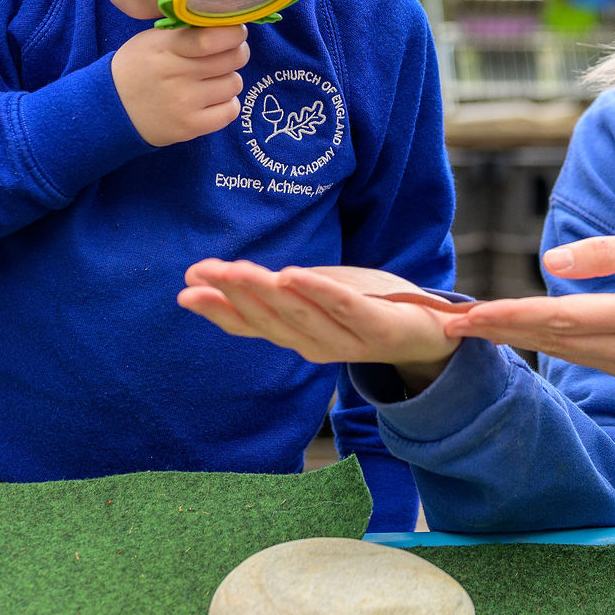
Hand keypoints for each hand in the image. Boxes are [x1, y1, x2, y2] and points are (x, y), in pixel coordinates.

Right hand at [112, 23, 249, 146]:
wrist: (111, 108)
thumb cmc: (139, 67)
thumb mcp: (153, 40)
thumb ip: (187, 31)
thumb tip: (227, 23)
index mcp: (166, 47)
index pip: (212, 37)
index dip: (234, 32)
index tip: (235, 32)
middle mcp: (177, 74)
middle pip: (234, 58)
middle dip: (235, 53)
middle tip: (223, 56)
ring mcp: (184, 103)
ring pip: (235, 83)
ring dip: (227, 79)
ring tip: (208, 80)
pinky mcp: (190, 127)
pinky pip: (231, 110)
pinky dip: (226, 104)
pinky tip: (210, 100)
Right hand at [178, 259, 462, 385]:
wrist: (429, 332)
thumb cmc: (365, 308)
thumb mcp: (313, 295)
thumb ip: (272, 290)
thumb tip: (216, 275)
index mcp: (297, 336)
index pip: (250, 324)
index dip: (217, 308)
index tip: (185, 289)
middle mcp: (315, 344)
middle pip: (268, 319)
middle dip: (233, 294)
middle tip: (200, 274)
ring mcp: (346, 339)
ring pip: (298, 314)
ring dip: (265, 292)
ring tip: (236, 270)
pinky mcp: (377, 326)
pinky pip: (343, 308)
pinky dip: (317, 293)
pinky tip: (293, 274)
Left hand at [442, 233, 614, 383]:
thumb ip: (611, 252)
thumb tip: (553, 261)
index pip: (563, 317)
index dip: (514, 315)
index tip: (472, 313)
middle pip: (551, 338)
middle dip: (497, 330)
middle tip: (447, 322)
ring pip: (558, 350)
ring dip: (510, 338)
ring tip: (466, 326)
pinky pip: (575, 356)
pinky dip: (538, 342)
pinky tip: (510, 332)